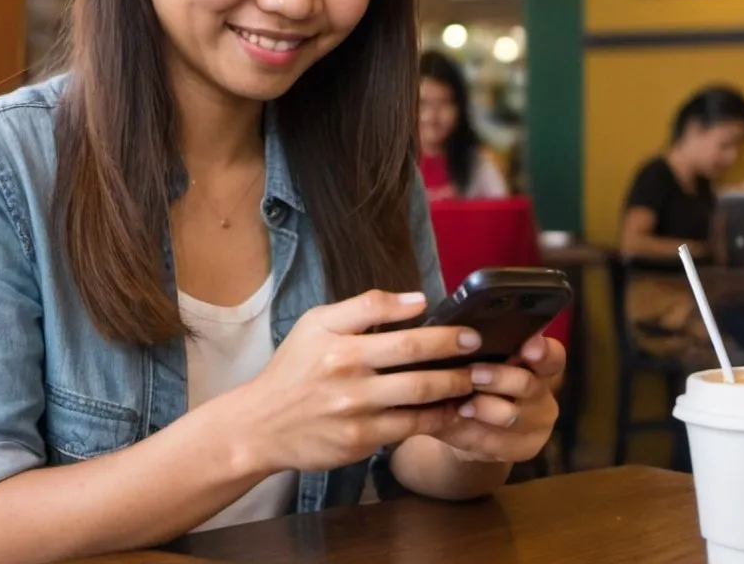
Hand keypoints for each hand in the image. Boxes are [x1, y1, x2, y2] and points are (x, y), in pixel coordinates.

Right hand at [237, 290, 478, 474]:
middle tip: (481, 350)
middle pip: (413, 358)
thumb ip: (363, 308)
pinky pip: (410, 428)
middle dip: (455, 354)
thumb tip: (417, 300)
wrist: (262, 424)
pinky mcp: (361, 441)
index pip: (391, 323)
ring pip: (418, 396)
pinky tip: (453, 410)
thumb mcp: (316, 324)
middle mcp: (346, 373)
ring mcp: (355, 411)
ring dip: (454, 388)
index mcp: (336, 340)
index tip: (466, 327)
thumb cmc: (295, 368)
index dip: (435, 327)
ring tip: (476, 381)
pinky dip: (437, 418)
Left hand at [435, 335, 565, 464]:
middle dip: (498, 378)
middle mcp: (543, 393)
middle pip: (527, 384)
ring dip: (482, 409)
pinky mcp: (522, 450)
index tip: (529, 348)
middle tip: (473, 374)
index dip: (543, 351)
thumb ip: (475, 347)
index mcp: (537, 363)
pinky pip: (492, 442)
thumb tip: (449, 328)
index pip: (552, 356)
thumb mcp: (477, 359)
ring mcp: (536, 425)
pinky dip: (466, 431)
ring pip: (510, 416)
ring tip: (459, 405)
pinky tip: (448, 422)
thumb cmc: (474, 377)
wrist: (471, 425)